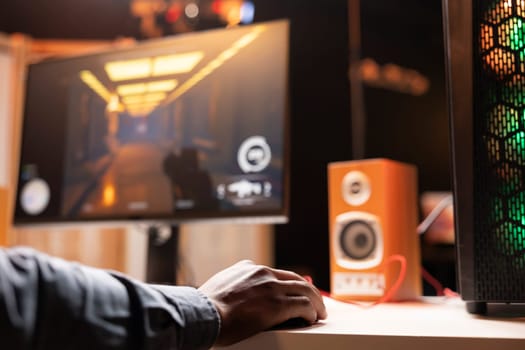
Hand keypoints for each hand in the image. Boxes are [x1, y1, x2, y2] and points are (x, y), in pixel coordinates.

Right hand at [198, 260, 326, 345]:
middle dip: (308, 291)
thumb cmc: (206, 306)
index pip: (279, 274)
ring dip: (315, 303)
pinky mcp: (277, 305)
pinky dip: (311, 312)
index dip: (291, 284)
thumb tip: (236, 285)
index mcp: (250, 268)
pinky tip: (311, 318)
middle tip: (315, 302)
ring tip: (319, 313)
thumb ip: (235, 280)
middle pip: (296, 280)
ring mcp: (271, 288)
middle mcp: (263, 273)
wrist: (202, 314)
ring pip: (304, 291)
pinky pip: (303, 306)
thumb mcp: (221, 282)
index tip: (296, 292)